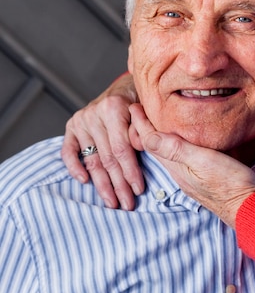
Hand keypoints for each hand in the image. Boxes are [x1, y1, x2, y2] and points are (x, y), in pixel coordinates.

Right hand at [61, 73, 143, 209]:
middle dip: (119, 184)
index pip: (122, 148)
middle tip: (127, 204)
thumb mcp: (148, 110)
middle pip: (107, 158)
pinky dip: (74, 167)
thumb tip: (140, 146)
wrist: (125, 87)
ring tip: (112, 202)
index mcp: (114, 107)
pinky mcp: (71, 126)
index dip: (131, 172)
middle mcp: (94, 113)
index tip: (139, 190)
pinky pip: (68, 151)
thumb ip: (143, 128)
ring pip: (92, 159)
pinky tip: (84, 182)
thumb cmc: (141, 102)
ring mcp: (81, 120)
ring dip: (101, 184)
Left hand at [129, 104, 254, 227]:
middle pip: (155, 147)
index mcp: (177, 167)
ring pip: (166, 153)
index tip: (133, 106)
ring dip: (157, 136)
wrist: (248, 208)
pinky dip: (172, 145)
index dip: (141, 123)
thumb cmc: (231, 184)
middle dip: (144, 129)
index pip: (151, 142)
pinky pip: (179, 158)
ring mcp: (190, 177)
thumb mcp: (204, 162)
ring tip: (154, 121)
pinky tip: (180, 141)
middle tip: (139, 110)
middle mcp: (179, 172)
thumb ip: (176, 150)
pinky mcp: (201, 178)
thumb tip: (147, 137)